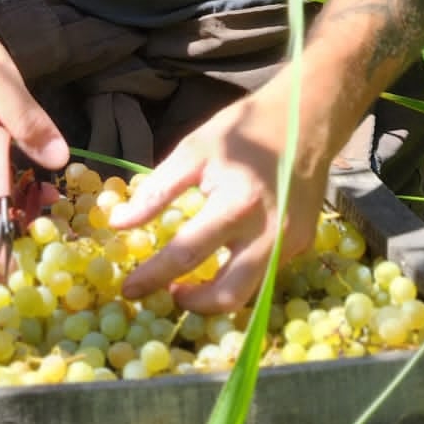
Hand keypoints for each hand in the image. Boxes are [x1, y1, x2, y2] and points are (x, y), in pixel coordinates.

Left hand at [109, 78, 329, 313]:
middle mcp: (268, 234)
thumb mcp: (193, 151)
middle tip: (166, 292)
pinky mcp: (302, 245)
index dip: (153, 275)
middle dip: (192, 304)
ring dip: (216, 295)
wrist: (305, 119)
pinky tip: (222, 256)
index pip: (186, 253)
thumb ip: (157, 191)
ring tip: (190, 282)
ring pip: (251, 292)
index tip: (129, 288)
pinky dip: (239, 273)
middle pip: (227, 294)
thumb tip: (119, 223)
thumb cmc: (243, 131)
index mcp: (236, 206)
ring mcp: (290, 244)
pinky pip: (266, 271)